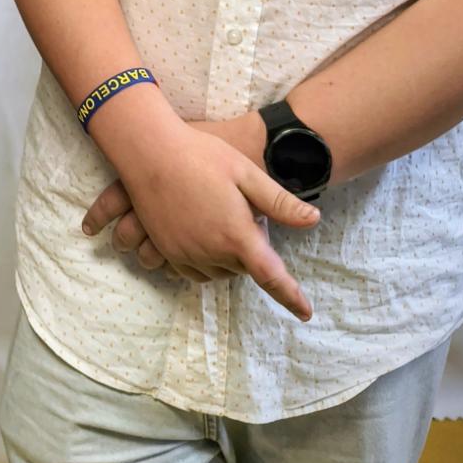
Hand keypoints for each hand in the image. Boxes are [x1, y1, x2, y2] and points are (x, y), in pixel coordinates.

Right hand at [83, 117, 320, 319]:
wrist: (148, 150)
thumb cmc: (200, 156)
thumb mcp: (245, 172)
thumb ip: (279, 202)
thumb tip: (314, 220)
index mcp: (236, 234)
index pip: (270, 276)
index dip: (290, 297)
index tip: (305, 313)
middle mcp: (210, 251)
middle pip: (243, 268)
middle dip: (250, 251)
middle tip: (243, 215)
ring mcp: (184, 253)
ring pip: (218, 273)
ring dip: (227, 259)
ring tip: (221, 223)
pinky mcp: (165, 249)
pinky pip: (192, 271)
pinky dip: (205, 262)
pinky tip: (202, 235)